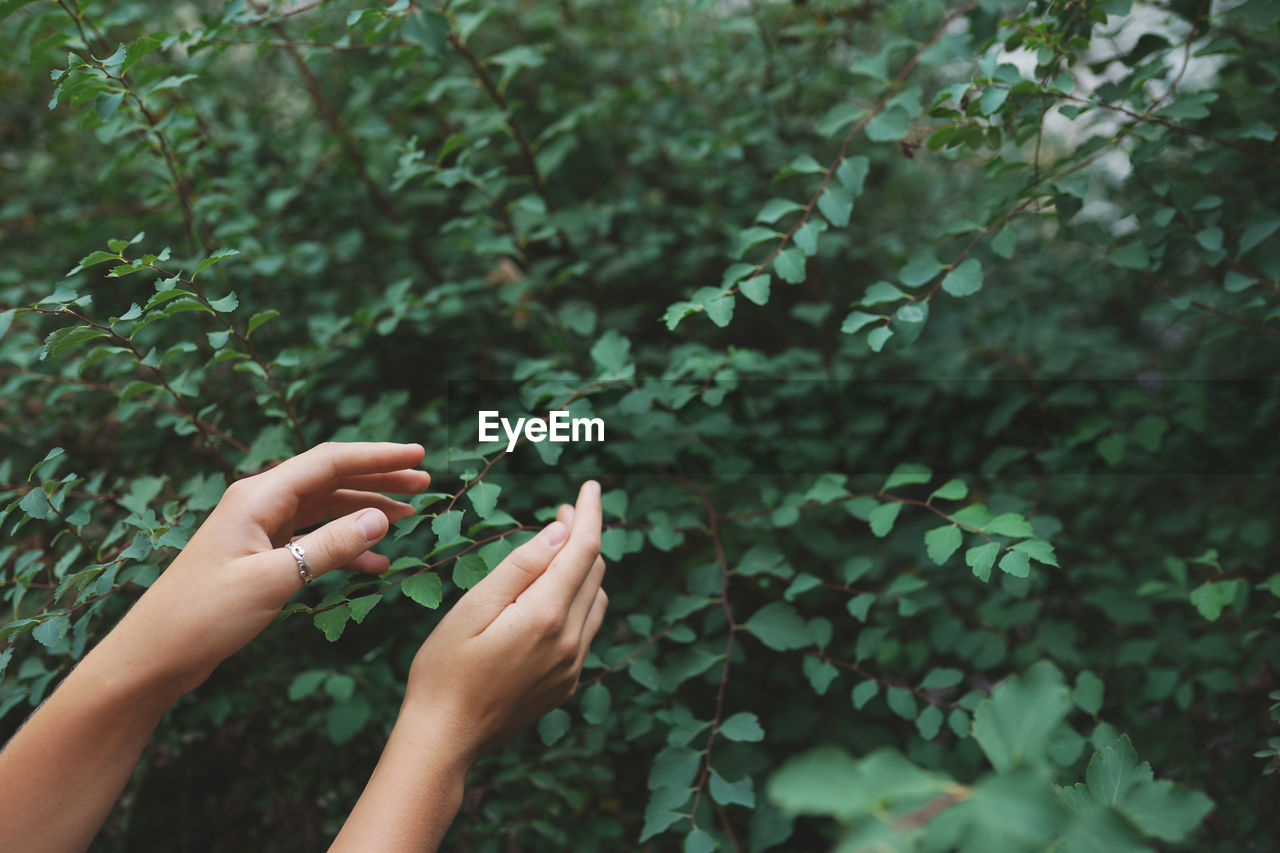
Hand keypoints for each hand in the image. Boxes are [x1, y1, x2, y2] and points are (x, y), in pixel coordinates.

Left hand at [106, 441, 429, 696]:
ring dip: (366, 513)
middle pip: (330, 480)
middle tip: (424, 486)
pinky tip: (375, 565)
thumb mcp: (273, 580)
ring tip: (409, 520)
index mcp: (258, 496)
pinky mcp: (260, 558)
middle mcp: (260, 504)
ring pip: (325, 510)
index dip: (378, 457)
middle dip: (378, 480)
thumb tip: (379, 518)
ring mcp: (260, 531)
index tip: (419, 457)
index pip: (329, 461)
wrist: (155, 655)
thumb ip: (329, 547)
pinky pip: (312, 541)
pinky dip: (345, 548)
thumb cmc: (204, 615)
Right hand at [402, 480, 607, 764]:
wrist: (444, 739)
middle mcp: (570, 642)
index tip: (592, 487)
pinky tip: (551, 598)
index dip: (590, 514)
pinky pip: (586, 631)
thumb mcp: (473, 607)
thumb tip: (561, 532)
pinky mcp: (567, 684)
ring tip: (557, 552)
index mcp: (546, 616)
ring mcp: (572, 667)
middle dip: (582, 538)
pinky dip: (578, 602)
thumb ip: (521, 567)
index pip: (583, 550)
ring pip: (595, 601)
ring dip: (583, 570)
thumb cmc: (444, 669)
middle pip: (593, 573)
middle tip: (560, 515)